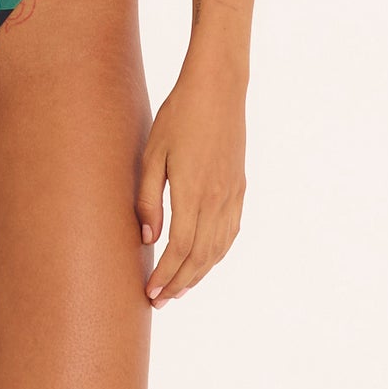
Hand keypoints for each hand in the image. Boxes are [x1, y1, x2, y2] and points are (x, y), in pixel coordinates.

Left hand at [134, 59, 246, 305]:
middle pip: (199, 257)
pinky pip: (231, 231)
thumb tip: (147, 238)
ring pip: (218, 248)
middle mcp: (217, 199)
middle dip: (179, 283)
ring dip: (199, 273)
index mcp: (193, 192)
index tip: (150, 292)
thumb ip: (148, 198)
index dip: (165, 275)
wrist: (218, 88)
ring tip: (179, 288)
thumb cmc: (178, 115)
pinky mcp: (239, 187)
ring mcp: (232, 194)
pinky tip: (205, 260)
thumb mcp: (152, 153)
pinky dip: (217, 253)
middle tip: (160, 301)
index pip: (179, 249)